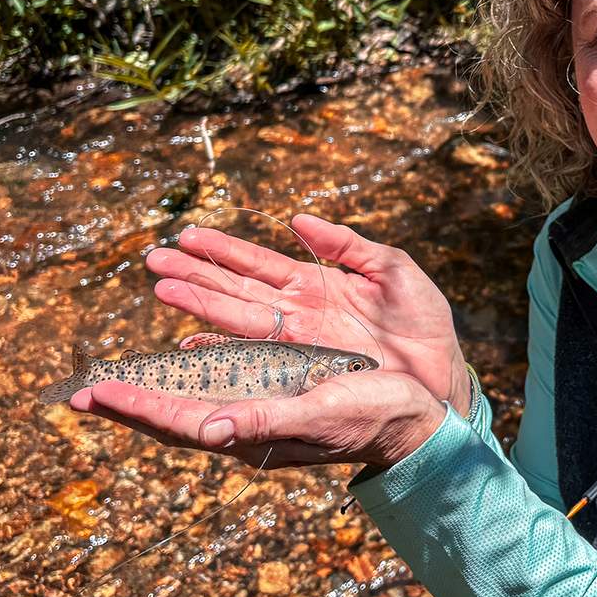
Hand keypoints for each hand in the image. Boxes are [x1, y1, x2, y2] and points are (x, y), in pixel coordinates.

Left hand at [69, 370, 447, 468]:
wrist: (412, 423)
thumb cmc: (373, 418)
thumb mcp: (322, 413)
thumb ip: (266, 420)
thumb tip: (210, 428)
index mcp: (252, 433)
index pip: (177, 422)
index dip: (133, 406)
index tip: (89, 392)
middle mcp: (248, 427)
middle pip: (172, 416)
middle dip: (126, 402)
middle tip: (77, 393)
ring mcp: (259, 414)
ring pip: (190, 402)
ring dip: (150, 387)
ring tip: (112, 379)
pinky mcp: (275, 398)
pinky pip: (218, 389)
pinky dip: (188, 377)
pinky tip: (178, 364)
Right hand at [146, 215, 470, 414]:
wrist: (442, 378)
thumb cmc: (423, 326)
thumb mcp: (392, 270)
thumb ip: (347, 243)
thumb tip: (297, 218)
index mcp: (316, 285)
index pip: (258, 262)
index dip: (223, 249)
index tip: (186, 236)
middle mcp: (297, 315)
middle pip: (236, 290)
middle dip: (195, 275)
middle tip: (153, 261)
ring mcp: (296, 345)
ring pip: (237, 320)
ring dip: (199, 305)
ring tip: (162, 288)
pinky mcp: (302, 373)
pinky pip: (254, 361)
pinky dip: (222, 356)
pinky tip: (191, 348)